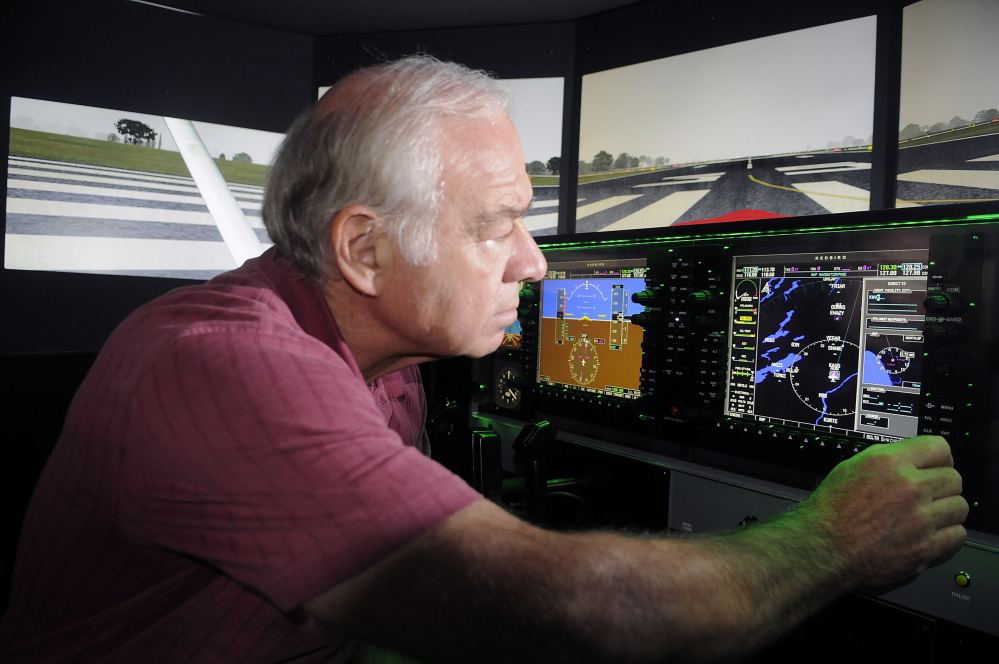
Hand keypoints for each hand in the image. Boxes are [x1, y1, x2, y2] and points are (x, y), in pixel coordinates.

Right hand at [800, 435, 967, 587]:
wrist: (823, 546)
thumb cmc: (832, 510)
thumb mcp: (852, 467)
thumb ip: (889, 460)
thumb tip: (913, 459)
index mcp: (889, 462)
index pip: (939, 448)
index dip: (940, 458)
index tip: (937, 466)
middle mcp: (908, 487)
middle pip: (954, 478)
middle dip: (943, 485)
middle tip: (930, 494)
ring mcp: (920, 518)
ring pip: (960, 506)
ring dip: (947, 510)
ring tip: (930, 515)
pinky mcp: (925, 547)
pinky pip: (958, 535)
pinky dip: (948, 535)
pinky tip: (931, 533)